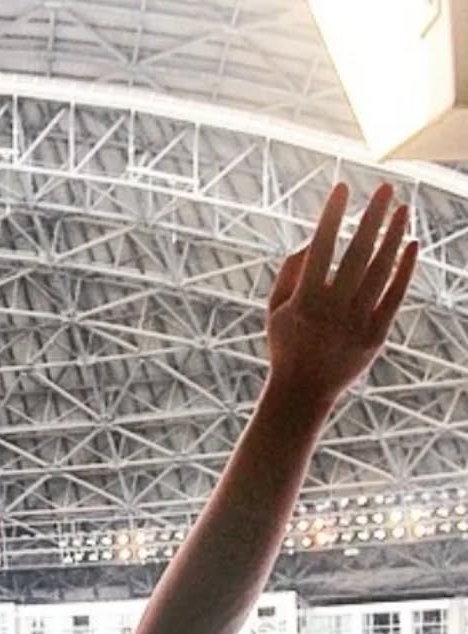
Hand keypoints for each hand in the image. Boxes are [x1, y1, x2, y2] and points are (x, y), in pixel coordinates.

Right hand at [265, 182, 417, 405]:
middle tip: (385, 188)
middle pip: (357, 254)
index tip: (342, 188)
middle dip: (371, 218)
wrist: (302, 392)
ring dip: (393, 237)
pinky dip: (404, 270)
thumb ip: (288, 274)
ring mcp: (355, 323)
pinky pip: (395, 296)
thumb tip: (310, 240)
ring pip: (381, 271)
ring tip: (402, 209)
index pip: (320, 248)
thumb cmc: (286, 345)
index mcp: (303, 302)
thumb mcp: (274, 311)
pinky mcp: (376, 336)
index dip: (331, 216)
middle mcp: (331, 311)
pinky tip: (412, 245)